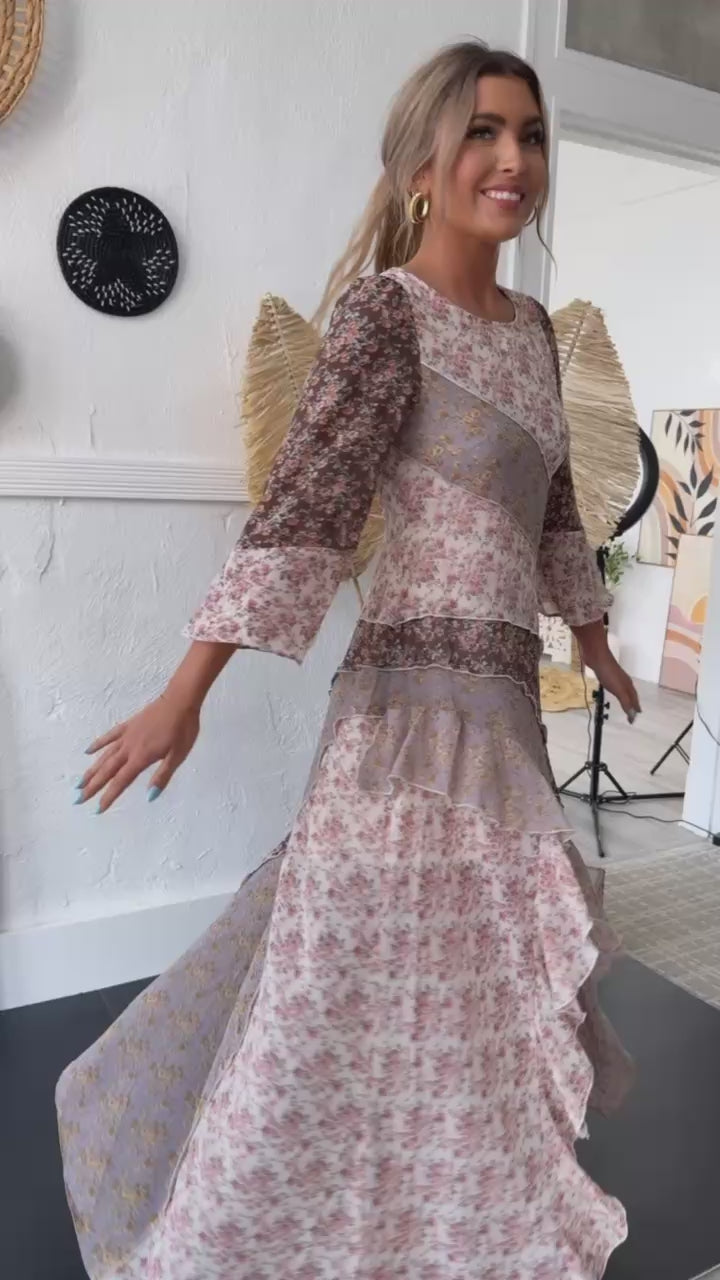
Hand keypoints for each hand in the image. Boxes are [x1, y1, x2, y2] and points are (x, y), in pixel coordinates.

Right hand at [77, 693, 200, 812]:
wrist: (179, 701)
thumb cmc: (182, 729)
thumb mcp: (177, 756)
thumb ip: (162, 776)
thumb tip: (149, 797)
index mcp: (141, 758)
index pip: (121, 781)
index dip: (109, 796)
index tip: (97, 809)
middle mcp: (129, 748)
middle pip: (107, 771)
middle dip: (91, 786)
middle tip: (77, 799)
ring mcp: (126, 736)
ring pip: (104, 756)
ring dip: (91, 770)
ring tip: (79, 782)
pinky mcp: (128, 725)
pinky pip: (109, 737)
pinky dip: (97, 744)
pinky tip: (88, 751)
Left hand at [586, 650, 640, 722]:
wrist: (597, 657)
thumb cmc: (608, 673)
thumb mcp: (618, 690)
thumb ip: (626, 701)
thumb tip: (633, 715)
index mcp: (628, 685)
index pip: (634, 699)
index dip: (635, 709)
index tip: (635, 718)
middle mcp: (624, 681)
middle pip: (631, 694)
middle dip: (633, 703)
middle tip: (634, 712)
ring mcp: (616, 677)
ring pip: (624, 689)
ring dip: (626, 697)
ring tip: (625, 703)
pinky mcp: (607, 674)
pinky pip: (615, 685)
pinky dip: (617, 691)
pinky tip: (613, 690)